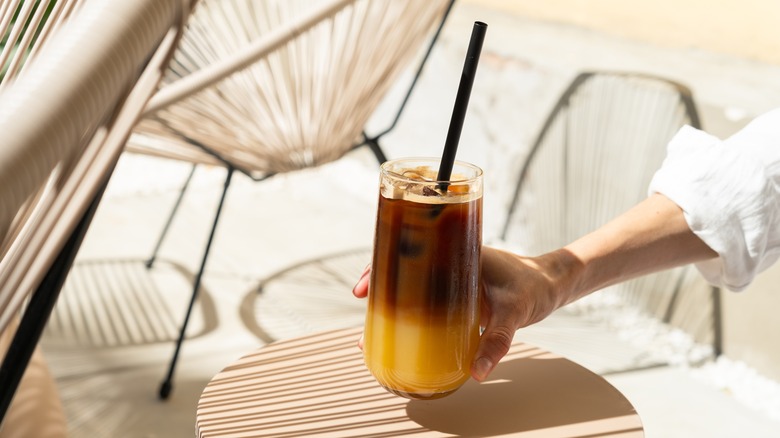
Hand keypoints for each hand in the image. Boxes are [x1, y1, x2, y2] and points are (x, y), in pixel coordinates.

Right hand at [351, 247, 576, 380]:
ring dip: (393, 295)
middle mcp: (449, 260)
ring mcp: (451, 275)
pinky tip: (401, 325)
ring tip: (373, 320)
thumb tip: (478, 373)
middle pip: (403, 265)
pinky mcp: (457, 291)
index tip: (364, 285)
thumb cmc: (532, 288)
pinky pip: (426, 295)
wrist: (551, 285)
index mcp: (456, 252)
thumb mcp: (513, 314)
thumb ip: (496, 342)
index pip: (409, 249)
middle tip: (362, 301)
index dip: (381, 265)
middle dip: (379, 281)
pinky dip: (410, 305)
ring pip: (412, 280)